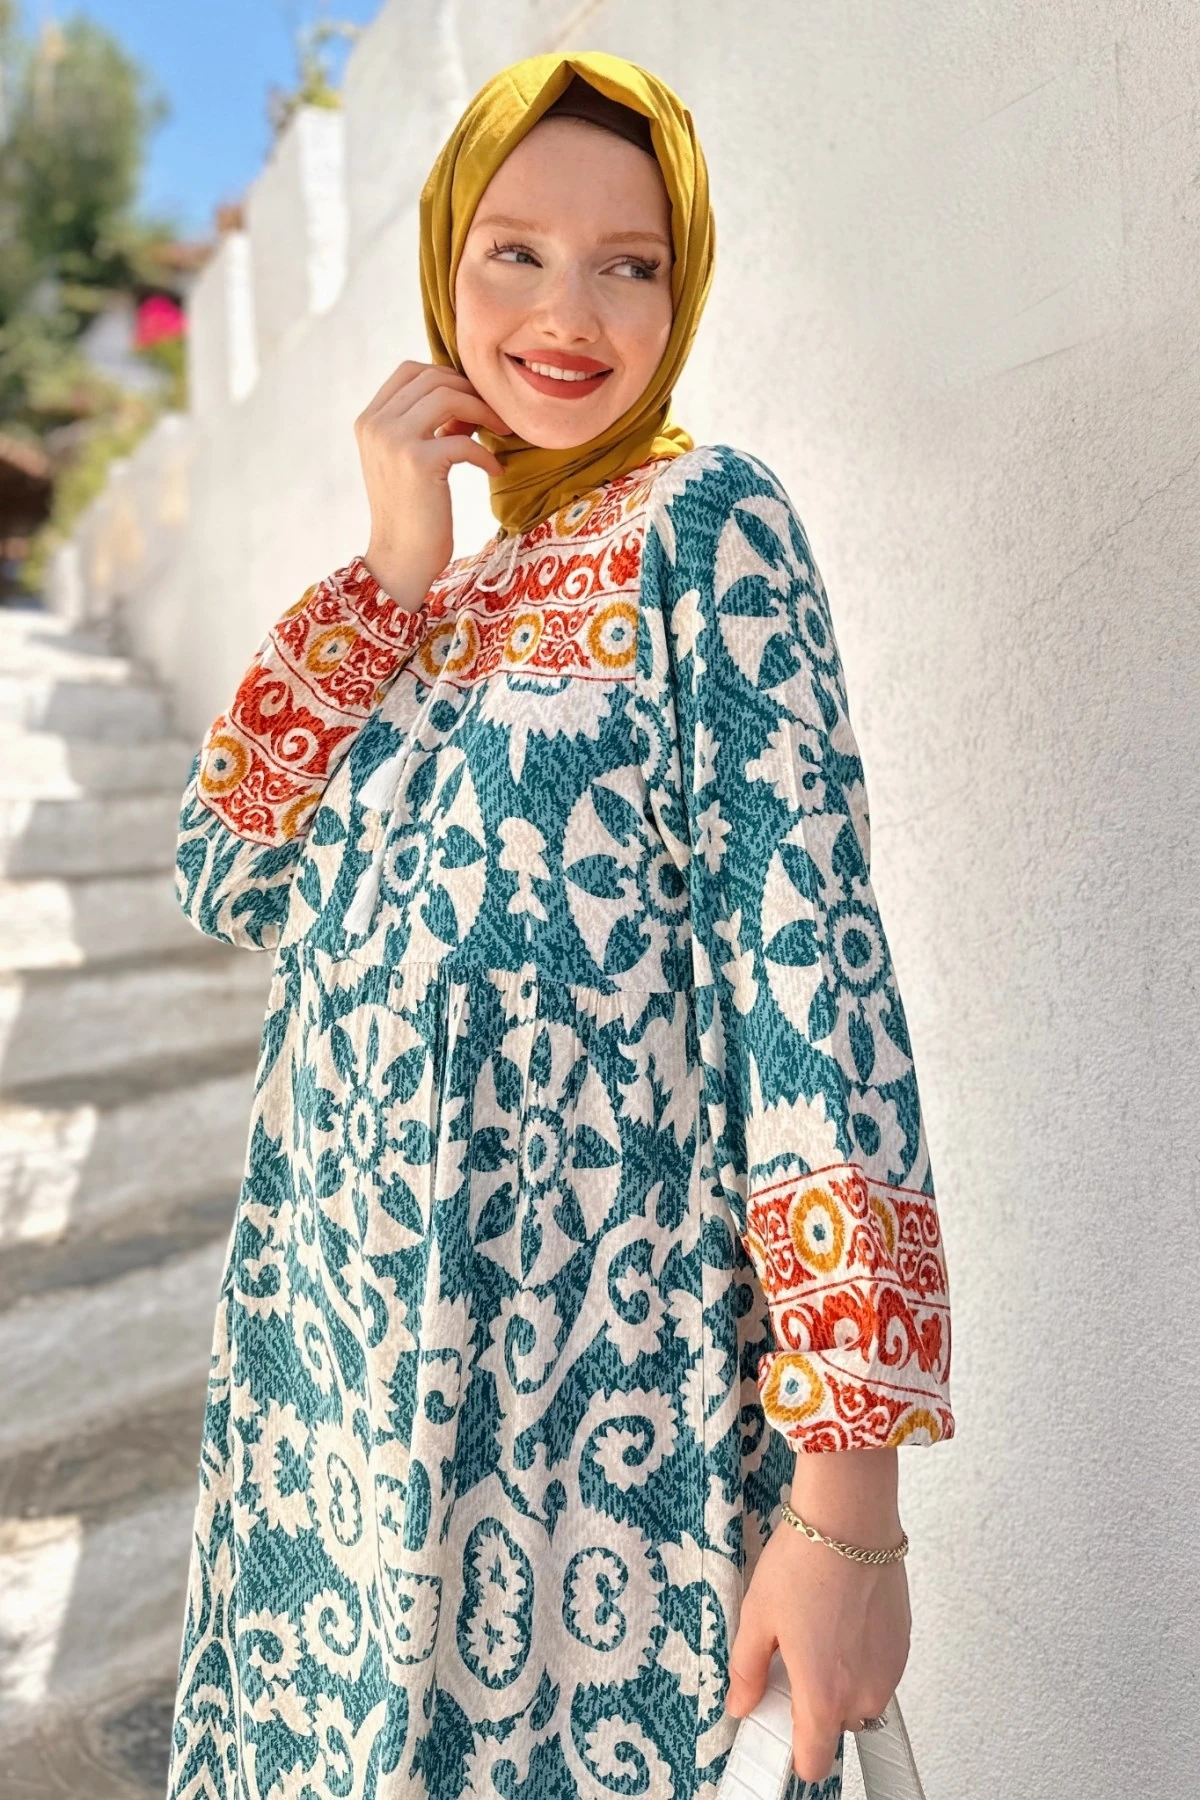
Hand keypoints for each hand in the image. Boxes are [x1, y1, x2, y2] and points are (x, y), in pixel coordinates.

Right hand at [353, 360, 512, 610]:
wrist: (401, 558)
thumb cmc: (412, 511)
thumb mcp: (405, 459)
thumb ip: (420, 425)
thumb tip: (461, 394)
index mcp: (368, 420)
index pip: (410, 370)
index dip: (447, 377)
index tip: (471, 401)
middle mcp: (376, 424)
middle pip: (433, 378)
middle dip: (471, 392)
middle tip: (494, 416)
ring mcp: (394, 440)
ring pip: (448, 397)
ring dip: (483, 412)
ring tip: (501, 432)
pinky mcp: (418, 462)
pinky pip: (465, 440)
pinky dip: (486, 453)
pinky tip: (494, 470)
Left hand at [726, 1489, 910, 1785]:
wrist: (851, 1517)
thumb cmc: (806, 1561)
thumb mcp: (757, 1617)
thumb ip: (747, 1672)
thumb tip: (741, 1701)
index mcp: (824, 1696)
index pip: (813, 1763)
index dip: (791, 1750)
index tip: (775, 1728)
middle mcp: (863, 1692)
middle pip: (834, 1726)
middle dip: (812, 1703)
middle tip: (789, 1657)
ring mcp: (888, 1669)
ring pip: (857, 1697)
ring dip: (837, 1679)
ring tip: (815, 1627)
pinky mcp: (903, 1644)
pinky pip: (876, 1669)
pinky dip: (858, 1655)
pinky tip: (838, 1615)